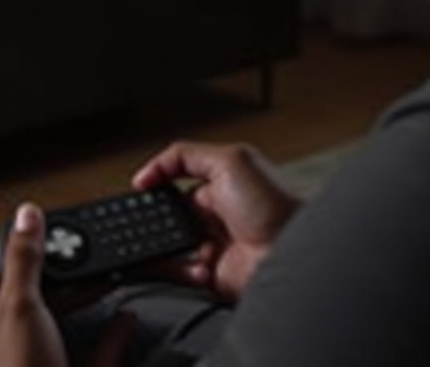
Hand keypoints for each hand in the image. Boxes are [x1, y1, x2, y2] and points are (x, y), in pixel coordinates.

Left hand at [0, 202, 134, 366]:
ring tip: (117, 272)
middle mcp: (6, 328)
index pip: (7, 258)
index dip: (34, 242)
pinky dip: (111, 334)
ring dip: (94, 293)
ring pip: (67, 313)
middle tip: (97, 248)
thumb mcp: (20, 304)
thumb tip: (26, 212)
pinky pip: (92, 350)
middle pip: (44, 284)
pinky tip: (125, 319)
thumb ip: (26, 257)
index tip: (62, 226)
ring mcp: (34, 353)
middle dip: (73, 268)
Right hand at [132, 141, 301, 300]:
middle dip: (158, 218)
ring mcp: (212, 244)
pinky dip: (181, 270)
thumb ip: (186, 156)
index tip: (140, 188)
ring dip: (168, 247)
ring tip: (180, 244)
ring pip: (169, 245)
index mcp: (222, 180)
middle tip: (151, 220)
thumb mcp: (230, 160)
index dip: (157, 181)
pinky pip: (179, 272)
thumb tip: (149, 171)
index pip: (177, 177)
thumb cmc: (274, 205)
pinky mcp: (210, 274)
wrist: (290, 256)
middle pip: (169, 213)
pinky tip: (201, 266)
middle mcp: (216, 212)